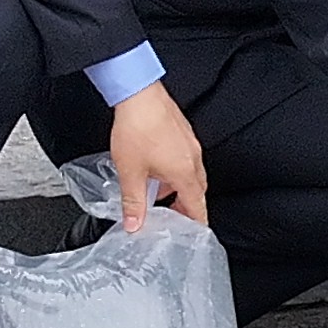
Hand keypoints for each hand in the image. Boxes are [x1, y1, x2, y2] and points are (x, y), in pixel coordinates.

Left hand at [102, 83, 210, 230]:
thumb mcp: (130, 172)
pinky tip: (154, 168)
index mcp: (185, 172)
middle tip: (173, 216)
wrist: (139, 95)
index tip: (196, 232)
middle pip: (197, 190)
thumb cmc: (138, 128)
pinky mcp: (182, 132)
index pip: (197, 205)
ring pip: (190, 173)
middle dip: (186, 205)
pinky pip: (184, 157)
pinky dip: (174, 169)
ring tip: (156, 192)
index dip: (197, 221)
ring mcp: (190, 143)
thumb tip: (134, 223)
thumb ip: (133, 202)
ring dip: (177, 186)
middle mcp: (193, 158)